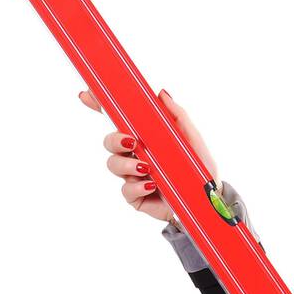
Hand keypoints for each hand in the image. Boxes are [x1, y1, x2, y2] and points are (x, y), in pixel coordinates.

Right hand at [79, 87, 218, 221]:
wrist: (206, 200)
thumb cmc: (199, 168)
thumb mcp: (192, 139)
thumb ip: (177, 116)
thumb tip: (161, 93)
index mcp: (145, 137)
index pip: (118, 120)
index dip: (100, 106)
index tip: (87, 94)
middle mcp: (134, 154)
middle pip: (109, 141)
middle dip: (114, 139)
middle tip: (131, 142)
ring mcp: (132, 175)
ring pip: (113, 164)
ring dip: (127, 164)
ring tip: (146, 167)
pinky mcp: (135, 196)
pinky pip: (126, 190)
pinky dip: (137, 186)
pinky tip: (151, 185)